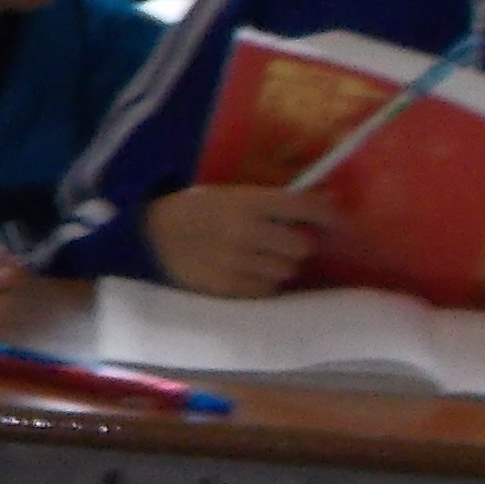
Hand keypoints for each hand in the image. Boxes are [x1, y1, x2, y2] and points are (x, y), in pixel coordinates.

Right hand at [149, 182, 344, 299]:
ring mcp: (237, 263)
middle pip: (301, 246)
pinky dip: (264, 280)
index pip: (304, 207)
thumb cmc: (195, 210)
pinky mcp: (228, 287)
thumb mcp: (229, 194)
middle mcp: (245, 232)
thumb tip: (327, 200)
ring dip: (281, 264)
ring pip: (287, 270)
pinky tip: (248, 270)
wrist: (149, 237)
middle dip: (298, 243)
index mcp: (246, 202)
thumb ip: (272, 201)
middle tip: (286, 240)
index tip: (335, 219)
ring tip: (264, 257)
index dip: (327, 214)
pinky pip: (267, 288)